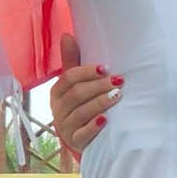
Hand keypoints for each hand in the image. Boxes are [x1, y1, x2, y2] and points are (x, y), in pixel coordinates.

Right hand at [49, 34, 121, 152]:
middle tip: (119, 81)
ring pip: (81, 112)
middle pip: (77, 94)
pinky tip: (106, 119)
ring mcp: (65, 127)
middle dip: (99, 86)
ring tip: (118, 96)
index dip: (87, 72)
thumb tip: (67, 35)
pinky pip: (82, 134)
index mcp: (57, 93)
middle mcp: (58, 110)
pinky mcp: (75, 142)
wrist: (82, 138)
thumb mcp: (76, 85)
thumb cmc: (81, 106)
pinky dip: (94, 126)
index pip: (69, 78)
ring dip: (101, 102)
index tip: (106, 68)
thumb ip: (72, 62)